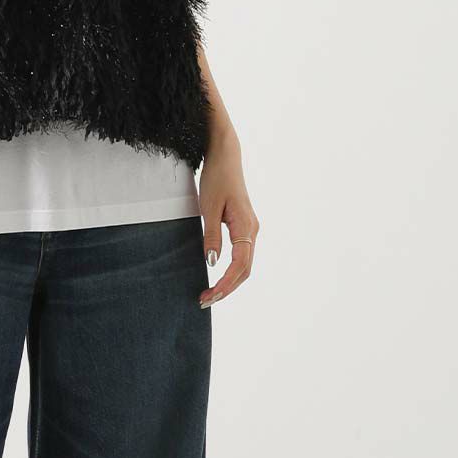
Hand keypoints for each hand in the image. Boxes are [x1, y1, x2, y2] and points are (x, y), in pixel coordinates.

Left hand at [197, 130, 258, 306]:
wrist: (225, 156)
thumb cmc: (216, 178)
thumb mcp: (209, 208)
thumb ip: (212, 236)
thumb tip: (212, 263)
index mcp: (246, 227)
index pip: (239, 265)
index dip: (225, 284)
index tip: (209, 295)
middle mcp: (252, 230)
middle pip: (244, 270)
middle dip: (226, 288)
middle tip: (204, 301)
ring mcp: (250, 229)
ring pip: (244, 265)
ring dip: (229, 282)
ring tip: (209, 294)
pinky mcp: (244, 227)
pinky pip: (241, 255)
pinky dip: (231, 271)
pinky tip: (218, 278)